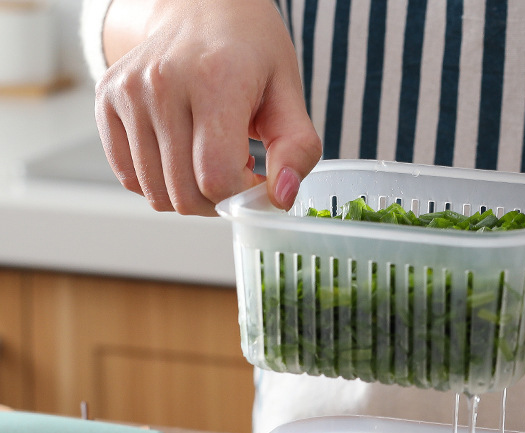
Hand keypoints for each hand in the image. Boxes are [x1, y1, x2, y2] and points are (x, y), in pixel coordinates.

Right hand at [95, 0, 321, 215]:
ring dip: (190, 194)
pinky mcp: (106, 100)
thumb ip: (297, 150)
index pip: (217, 177)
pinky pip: (130, 178)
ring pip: (157, 194)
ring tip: (210, 158)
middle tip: (236, 172)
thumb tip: (281, 199)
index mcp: (214, 78)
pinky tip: (183, 155)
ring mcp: (128, 91)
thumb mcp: (290, 94)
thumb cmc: (251, 52)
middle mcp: (162, 82)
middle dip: (219, 201)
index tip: (257, 177)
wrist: (202, 5)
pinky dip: (160, 182)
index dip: (243, 195)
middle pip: (185, 194)